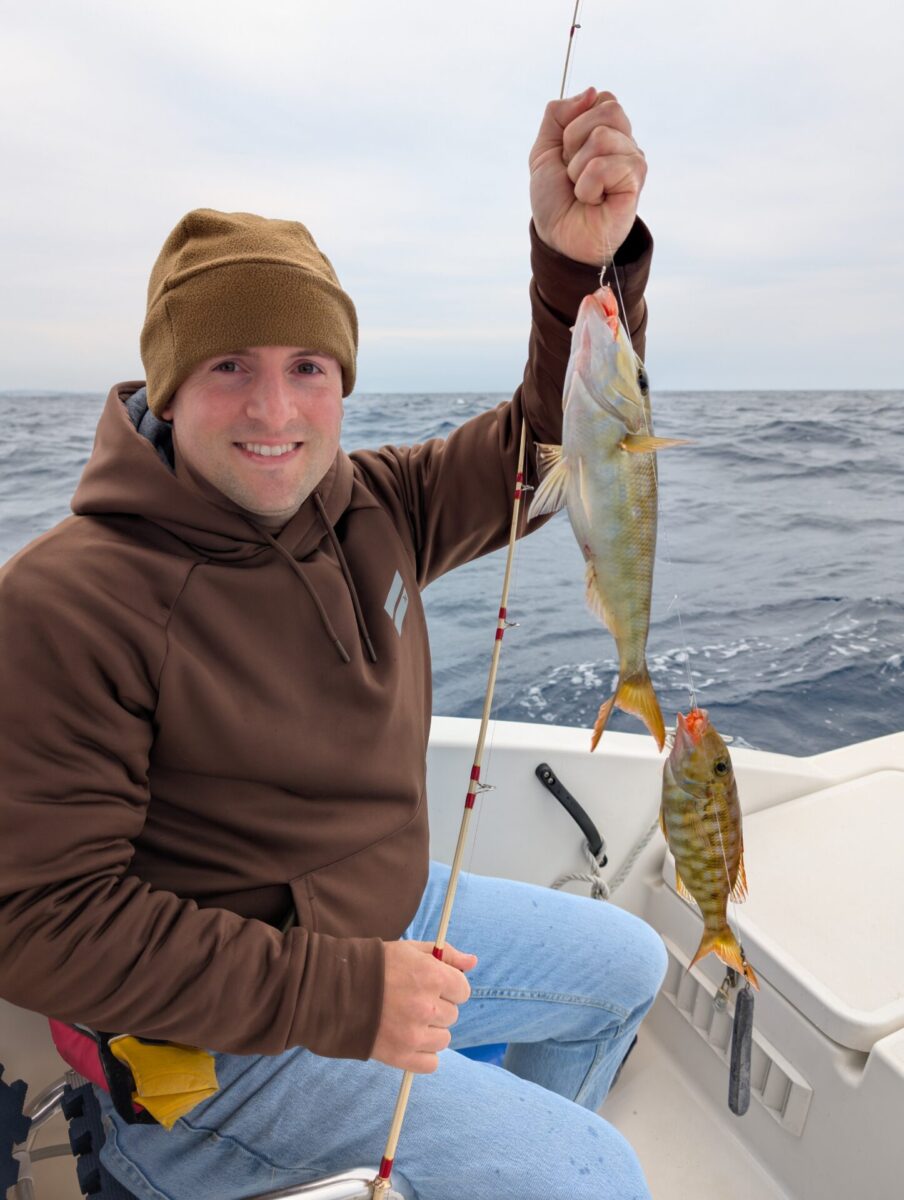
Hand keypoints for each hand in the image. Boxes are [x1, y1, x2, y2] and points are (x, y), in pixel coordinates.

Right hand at [372, 940, 476, 1072]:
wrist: (334, 992)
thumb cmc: (374, 966)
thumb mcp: (410, 950)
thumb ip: (445, 955)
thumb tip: (473, 962)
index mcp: (432, 976)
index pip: (463, 990)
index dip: (448, 987)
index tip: (432, 986)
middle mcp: (427, 1007)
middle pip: (452, 1015)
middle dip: (437, 1007)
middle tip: (411, 1000)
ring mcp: (415, 1034)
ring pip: (444, 1039)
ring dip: (430, 1031)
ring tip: (406, 1019)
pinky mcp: (402, 1056)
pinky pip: (431, 1063)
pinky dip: (422, 1054)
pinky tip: (406, 1039)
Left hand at [529, 87, 646, 265]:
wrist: (558, 238)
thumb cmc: (554, 198)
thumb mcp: (544, 150)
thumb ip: (558, 114)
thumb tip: (591, 92)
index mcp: (608, 131)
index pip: (603, 98)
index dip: (575, 123)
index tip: (567, 151)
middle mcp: (626, 144)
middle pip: (608, 109)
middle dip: (575, 140)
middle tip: (574, 171)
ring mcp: (634, 162)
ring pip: (601, 137)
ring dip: (578, 169)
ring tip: (582, 189)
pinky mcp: (635, 183)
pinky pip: (604, 165)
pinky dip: (587, 185)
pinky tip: (592, 200)